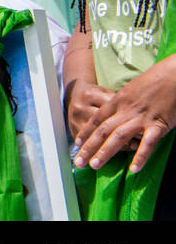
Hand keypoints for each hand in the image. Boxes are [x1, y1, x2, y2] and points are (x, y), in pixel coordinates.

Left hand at [73, 55, 175, 171]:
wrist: (174, 74)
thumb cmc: (156, 80)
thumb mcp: (133, 90)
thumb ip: (124, 103)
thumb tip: (118, 115)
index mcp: (118, 100)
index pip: (97, 119)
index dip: (86, 132)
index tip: (76, 143)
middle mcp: (126, 109)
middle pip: (103, 130)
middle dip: (88, 147)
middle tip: (78, 161)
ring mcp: (141, 117)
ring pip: (118, 137)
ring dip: (105, 152)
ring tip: (95, 165)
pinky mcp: (159, 124)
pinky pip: (148, 143)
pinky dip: (140, 156)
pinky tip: (133, 169)